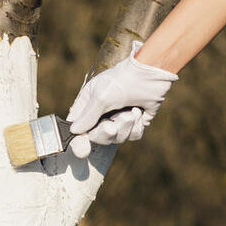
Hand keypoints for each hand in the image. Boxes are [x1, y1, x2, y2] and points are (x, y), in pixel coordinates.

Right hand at [66, 41, 177, 158]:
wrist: (151, 74)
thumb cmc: (122, 80)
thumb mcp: (101, 97)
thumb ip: (87, 116)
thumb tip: (74, 131)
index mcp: (88, 103)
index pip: (78, 127)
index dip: (78, 140)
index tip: (82, 151)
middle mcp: (102, 112)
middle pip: (98, 137)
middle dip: (106, 133)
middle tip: (112, 126)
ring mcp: (120, 118)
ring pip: (118, 138)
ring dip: (125, 127)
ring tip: (131, 112)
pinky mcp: (136, 121)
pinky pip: (133, 135)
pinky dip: (137, 126)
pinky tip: (139, 112)